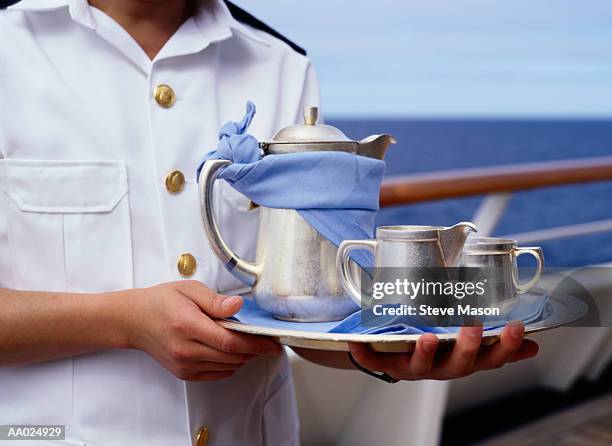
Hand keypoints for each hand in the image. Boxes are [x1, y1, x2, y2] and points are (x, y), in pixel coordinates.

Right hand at [125, 281, 281, 380]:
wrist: (134, 321)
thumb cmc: (162, 301)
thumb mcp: (189, 290)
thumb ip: (215, 300)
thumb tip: (238, 305)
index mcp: (187, 325)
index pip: (229, 341)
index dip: (255, 344)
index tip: (272, 343)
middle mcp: (185, 349)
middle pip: (231, 356)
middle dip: (254, 350)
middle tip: (268, 341)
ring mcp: (184, 365)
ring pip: (227, 367)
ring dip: (244, 357)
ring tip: (250, 342)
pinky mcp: (184, 373)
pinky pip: (217, 374)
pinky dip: (230, 364)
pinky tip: (232, 350)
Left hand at [349, 321, 537, 380]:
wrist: (392, 356)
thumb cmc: (435, 348)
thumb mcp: (466, 345)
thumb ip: (496, 343)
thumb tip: (532, 343)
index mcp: (460, 361)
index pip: (488, 359)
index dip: (504, 347)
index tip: (517, 328)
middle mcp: (439, 368)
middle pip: (458, 366)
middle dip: (467, 348)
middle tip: (474, 327)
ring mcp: (411, 367)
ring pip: (421, 367)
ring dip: (426, 353)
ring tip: (429, 337)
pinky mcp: (385, 364)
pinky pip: (373, 362)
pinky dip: (364, 353)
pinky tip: (356, 341)